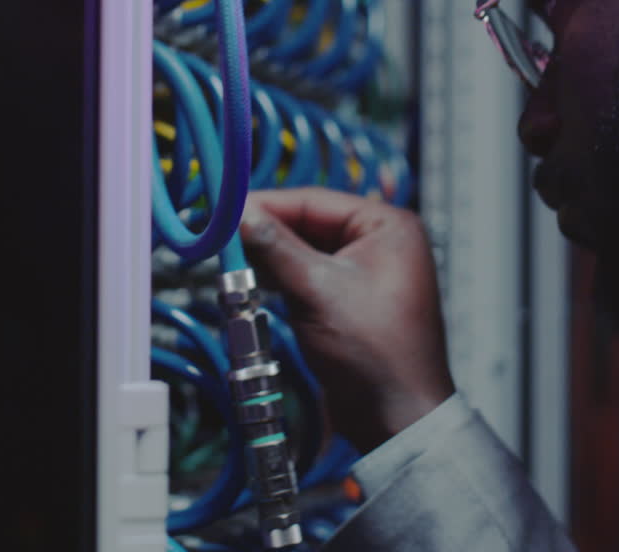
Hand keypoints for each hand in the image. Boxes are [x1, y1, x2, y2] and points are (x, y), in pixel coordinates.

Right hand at [239, 187, 454, 453]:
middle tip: (221, 238)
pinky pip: (309, 276)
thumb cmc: (377, 353)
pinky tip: (253, 284)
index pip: (313, 200)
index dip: (265, 205)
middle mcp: (381, 242)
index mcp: (388, 225)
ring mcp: (366, 271)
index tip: (225, 210)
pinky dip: (281, 280)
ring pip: (304, 251)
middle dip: (265, 235)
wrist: (397, 418)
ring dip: (269, 259)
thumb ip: (276, 247)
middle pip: (307, 223)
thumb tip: (241, 213)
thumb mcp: (317, 290)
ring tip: (232, 264)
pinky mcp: (350, 299)